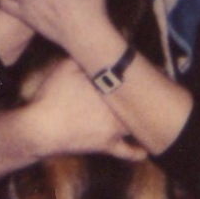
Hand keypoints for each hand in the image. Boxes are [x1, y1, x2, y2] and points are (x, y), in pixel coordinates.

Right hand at [13, 57, 147, 164]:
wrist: (40, 129)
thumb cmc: (51, 97)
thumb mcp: (65, 67)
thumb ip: (85, 56)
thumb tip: (99, 46)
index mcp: (111, 88)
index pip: (136, 78)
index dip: (148, 72)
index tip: (154, 69)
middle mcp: (117, 109)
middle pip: (141, 101)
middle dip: (149, 94)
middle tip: (159, 87)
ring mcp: (114, 129)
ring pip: (138, 124)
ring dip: (146, 118)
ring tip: (154, 113)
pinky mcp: (106, 146)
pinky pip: (127, 152)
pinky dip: (138, 151)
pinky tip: (145, 151)